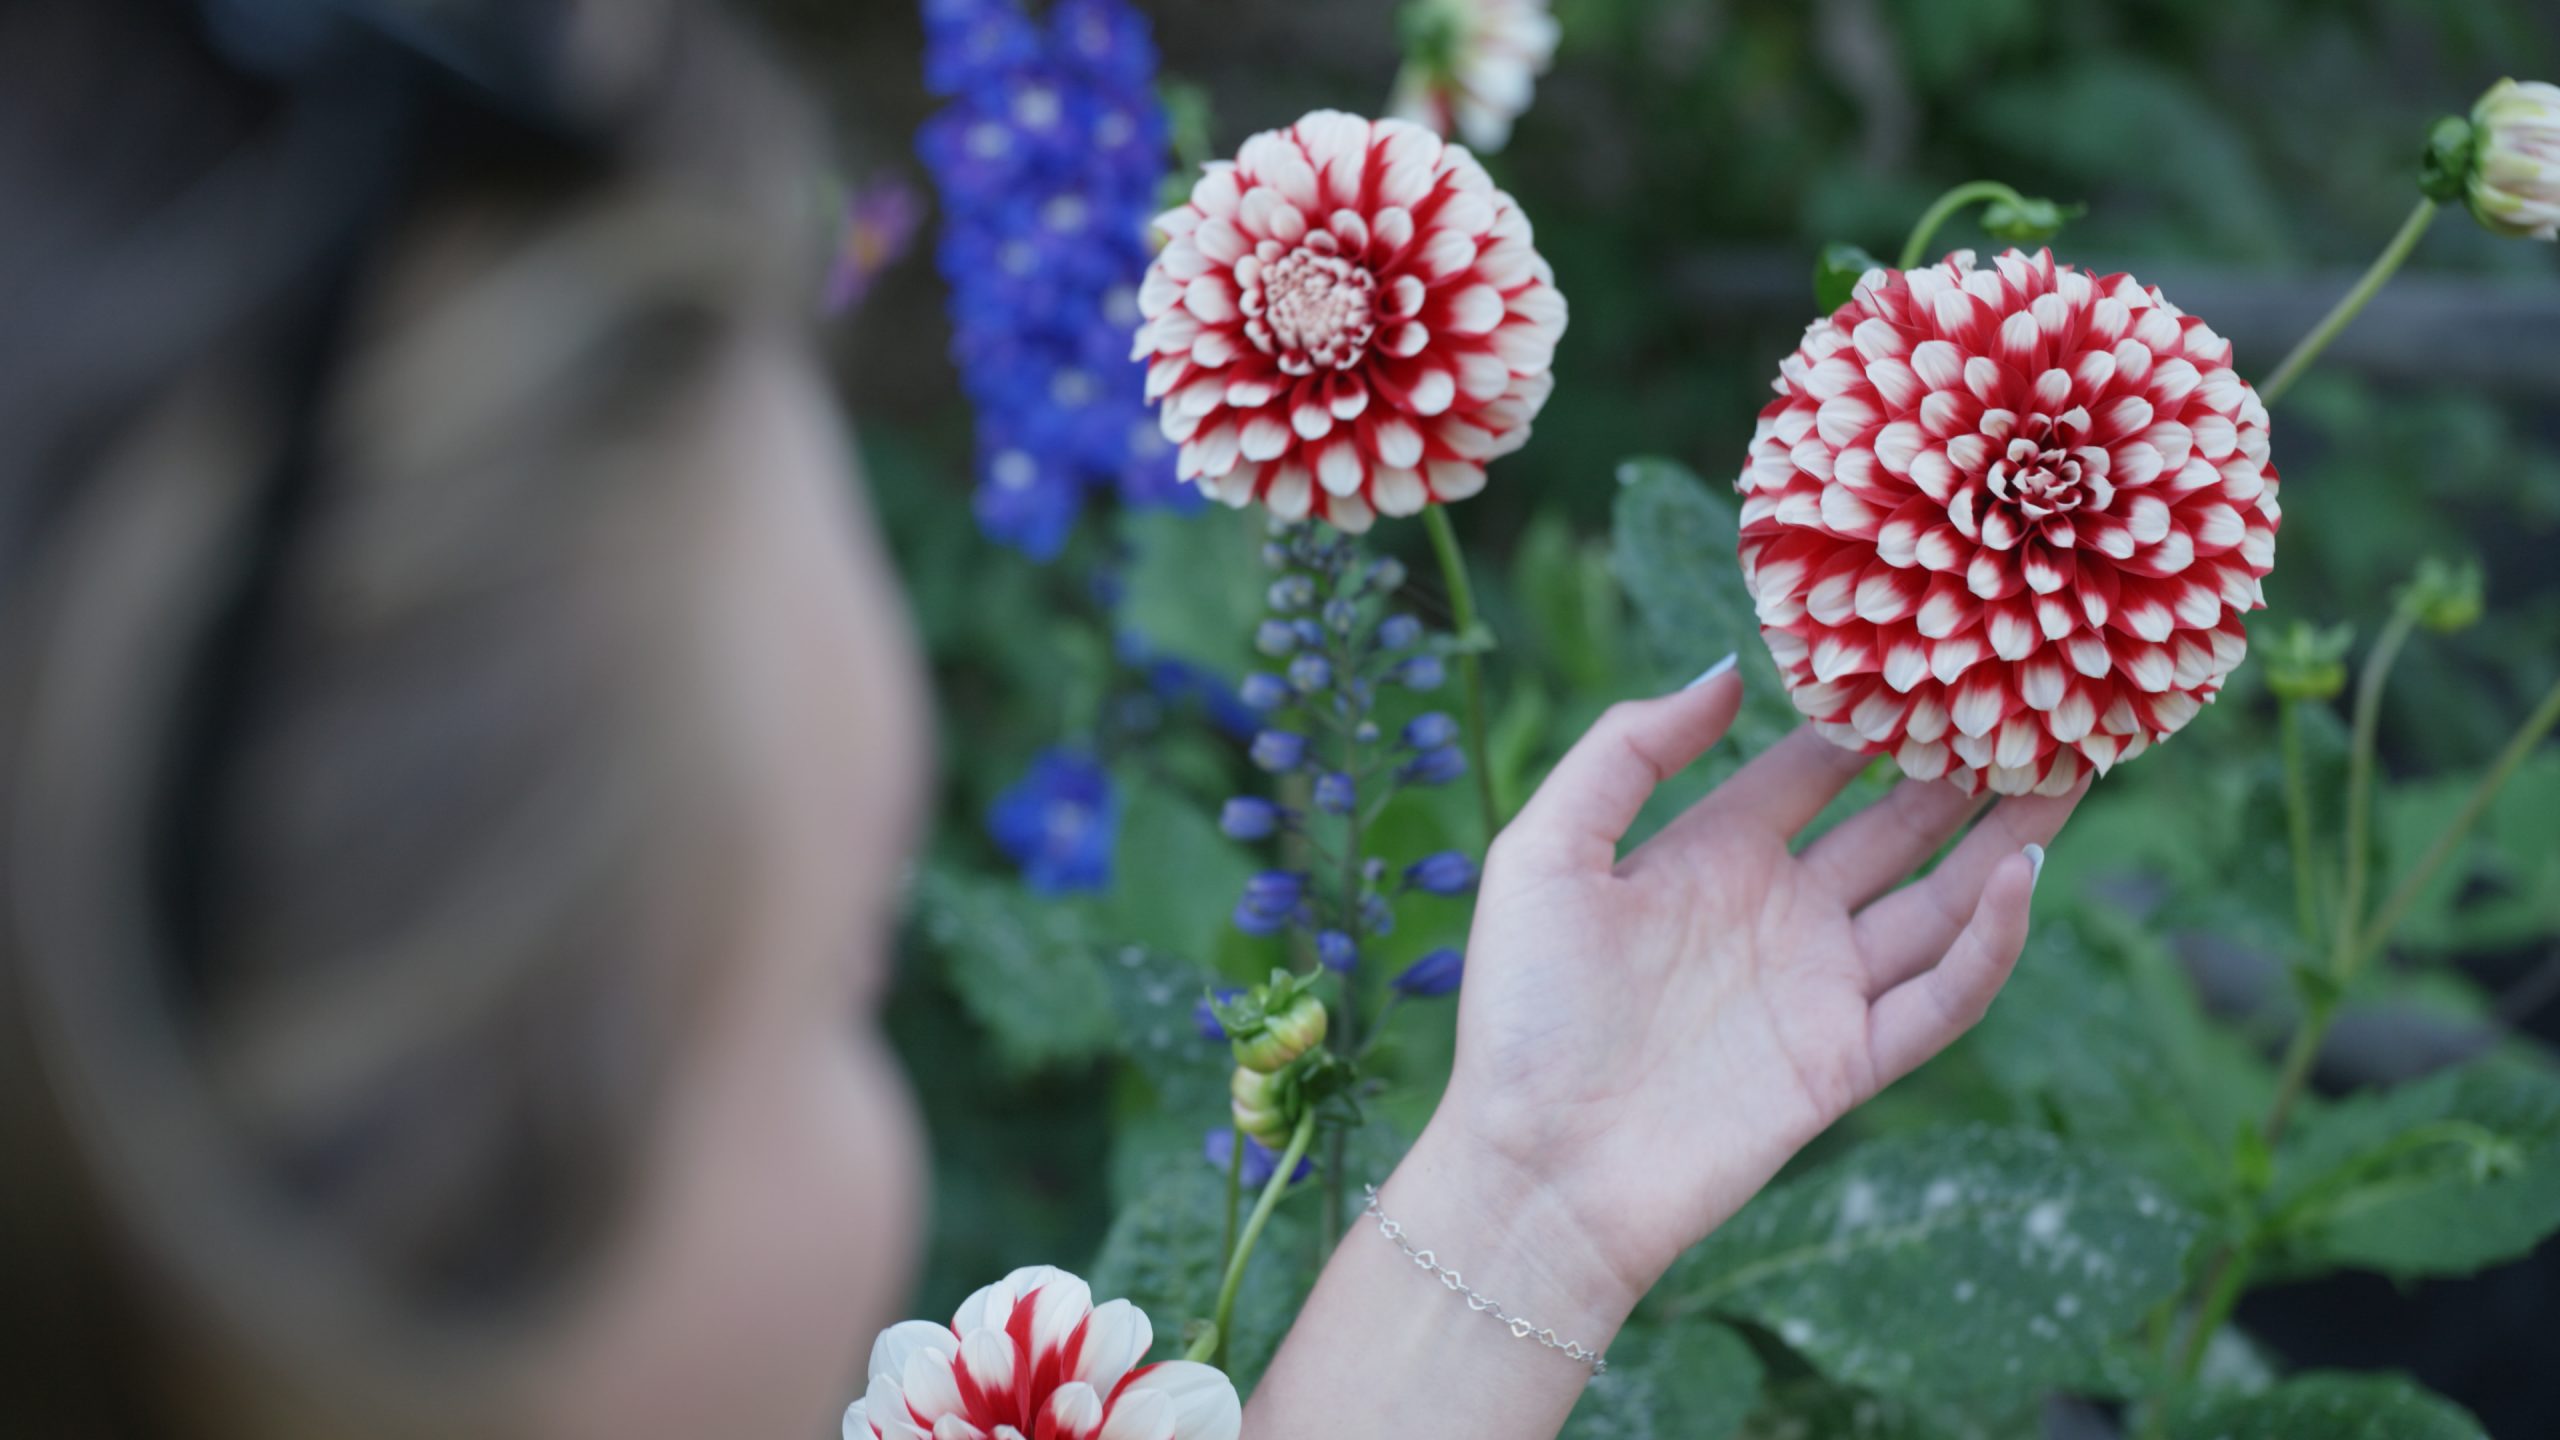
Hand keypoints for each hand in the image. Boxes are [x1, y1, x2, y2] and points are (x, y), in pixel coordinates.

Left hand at [1426, 663, 2085, 1306]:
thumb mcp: (1545, 853)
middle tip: (2042, 701)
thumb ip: (1625, 751)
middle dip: (1966, 769)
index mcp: (1709, 854)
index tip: (1937, 646)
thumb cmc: (1523, 1012)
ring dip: (2007, 841)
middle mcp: (1778, 912)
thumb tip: (1730, 669)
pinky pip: (1939, 998)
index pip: (1812, 767)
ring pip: (1941, 902)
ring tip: (2072, 768)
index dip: (1871, 716)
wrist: (1535, 1167)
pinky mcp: (1844, 1063)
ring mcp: (1817, 988)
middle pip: (1898, 826)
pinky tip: (2020, 874)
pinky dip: (1988, 942)